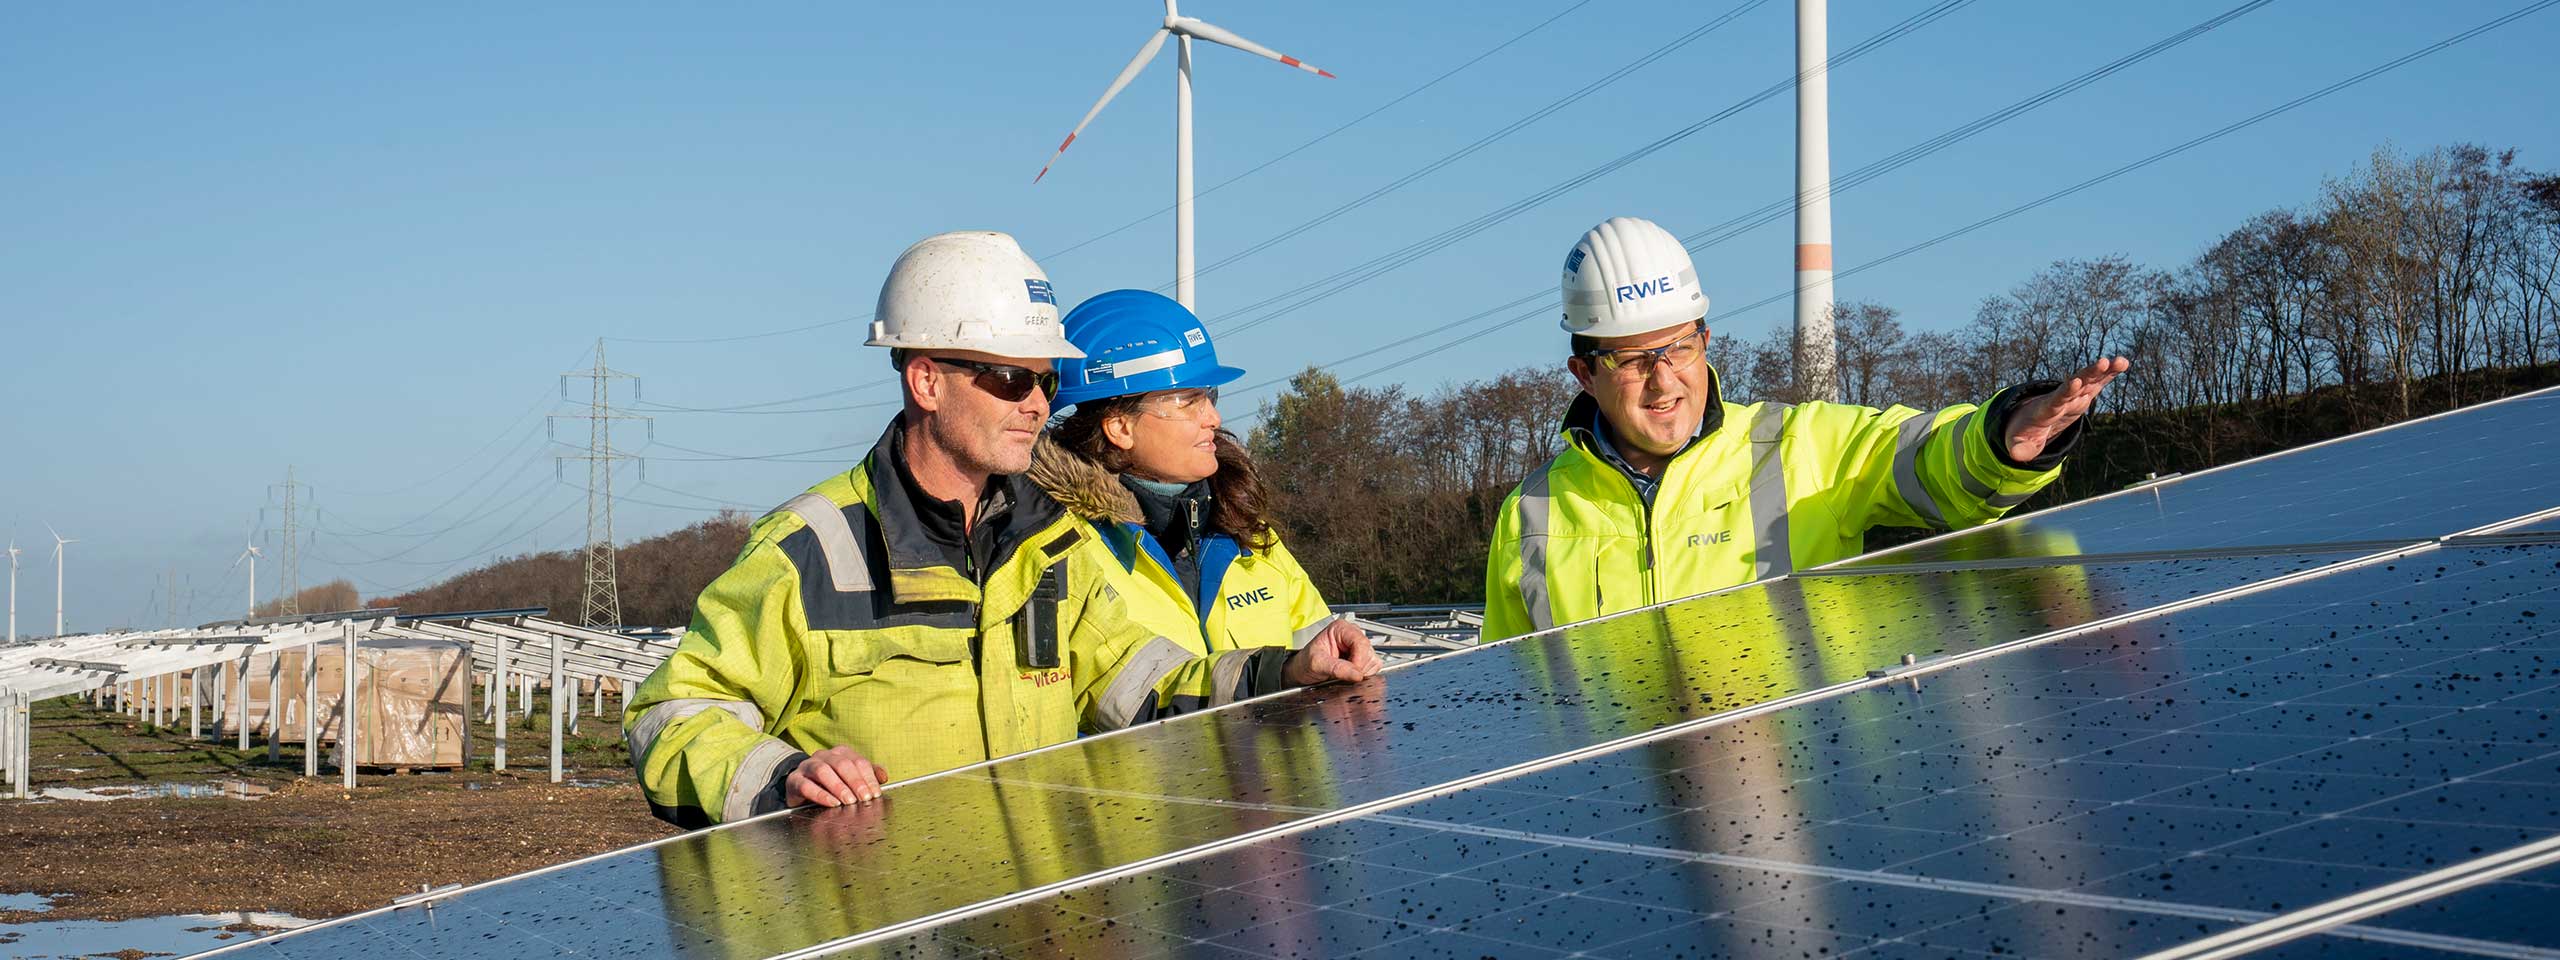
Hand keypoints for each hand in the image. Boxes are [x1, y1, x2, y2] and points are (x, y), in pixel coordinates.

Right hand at [785, 746, 886, 807]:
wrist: (799, 788)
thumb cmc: (830, 784)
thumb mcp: (850, 779)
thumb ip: (868, 777)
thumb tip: (884, 778)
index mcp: (841, 753)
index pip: (859, 761)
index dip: (869, 778)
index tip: (875, 794)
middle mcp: (824, 756)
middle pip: (842, 764)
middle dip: (855, 782)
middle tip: (864, 798)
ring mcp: (807, 766)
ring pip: (823, 771)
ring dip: (838, 787)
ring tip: (848, 801)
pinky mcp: (794, 780)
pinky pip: (806, 785)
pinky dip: (821, 795)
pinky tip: (832, 803)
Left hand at [1283, 618, 1385, 686]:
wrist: (1303, 671)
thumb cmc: (1306, 661)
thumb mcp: (1317, 663)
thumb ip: (1337, 668)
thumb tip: (1357, 674)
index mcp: (1341, 629)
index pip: (1360, 642)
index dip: (1359, 659)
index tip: (1353, 672)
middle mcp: (1352, 635)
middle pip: (1368, 652)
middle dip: (1359, 668)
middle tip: (1342, 674)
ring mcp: (1359, 647)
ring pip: (1373, 661)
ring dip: (1361, 672)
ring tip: (1343, 674)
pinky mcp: (1363, 659)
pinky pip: (1373, 668)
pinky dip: (1364, 675)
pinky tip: (1350, 675)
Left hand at [2006, 356, 2128, 461]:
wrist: (2028, 417)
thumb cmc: (2025, 431)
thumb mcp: (2019, 442)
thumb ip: (2019, 448)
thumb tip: (2015, 455)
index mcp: (2046, 409)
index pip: (2056, 399)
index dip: (2065, 391)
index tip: (2074, 382)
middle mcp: (2061, 398)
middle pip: (2076, 384)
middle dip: (2089, 374)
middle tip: (2103, 362)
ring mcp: (2073, 395)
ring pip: (2088, 380)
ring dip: (2103, 370)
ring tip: (2119, 361)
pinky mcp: (2083, 395)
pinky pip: (2097, 382)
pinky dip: (2109, 373)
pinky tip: (2123, 363)